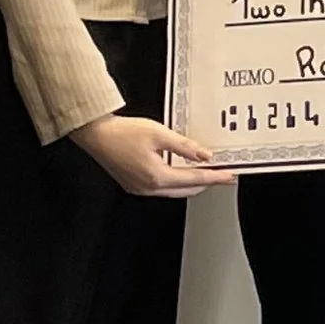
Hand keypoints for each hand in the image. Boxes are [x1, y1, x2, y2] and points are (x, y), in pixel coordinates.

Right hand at [68, 114, 237, 197]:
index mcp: (156, 176)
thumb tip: (204, 156)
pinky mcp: (133, 184)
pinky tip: (181, 171)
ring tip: (205, 171)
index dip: (215, 177)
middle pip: (186, 190)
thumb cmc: (122, 132)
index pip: (194, 180)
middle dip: (205, 182)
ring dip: (191, 182)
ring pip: (174, 190)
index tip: (229, 176)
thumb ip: (184, 146)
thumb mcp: (159, 133)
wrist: (95, 134)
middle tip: (221, 174)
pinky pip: (161, 187)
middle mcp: (148, 187)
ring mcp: (140, 188)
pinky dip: (176, 181)